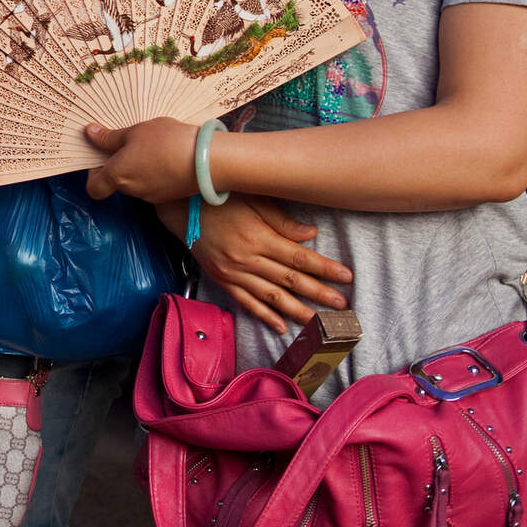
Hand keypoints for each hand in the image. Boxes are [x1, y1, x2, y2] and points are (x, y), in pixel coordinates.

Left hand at [84, 116, 202, 202]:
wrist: (208, 161)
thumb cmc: (167, 142)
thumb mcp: (135, 132)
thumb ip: (110, 137)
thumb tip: (89, 134)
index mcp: (117, 175)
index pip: (93, 188)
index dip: (92, 174)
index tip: (100, 156)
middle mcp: (132, 190)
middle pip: (115, 182)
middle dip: (119, 164)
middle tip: (129, 142)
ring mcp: (151, 195)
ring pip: (136, 182)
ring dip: (138, 167)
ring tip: (152, 145)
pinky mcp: (169, 195)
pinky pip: (154, 184)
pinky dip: (155, 172)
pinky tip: (167, 155)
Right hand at [156, 195, 351, 333]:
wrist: (180, 209)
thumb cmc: (220, 199)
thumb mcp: (253, 200)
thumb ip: (282, 220)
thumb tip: (311, 235)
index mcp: (258, 237)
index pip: (299, 257)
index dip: (325, 268)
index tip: (346, 276)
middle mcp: (247, 259)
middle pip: (290, 280)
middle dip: (319, 293)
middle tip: (342, 306)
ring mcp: (234, 273)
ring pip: (271, 297)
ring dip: (297, 311)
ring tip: (319, 323)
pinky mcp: (222, 280)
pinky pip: (246, 302)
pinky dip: (264, 316)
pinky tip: (281, 327)